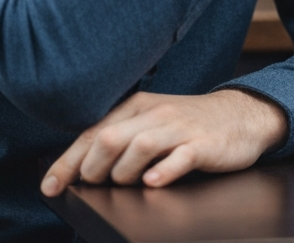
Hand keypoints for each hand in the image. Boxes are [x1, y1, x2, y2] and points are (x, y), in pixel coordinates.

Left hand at [39, 89, 287, 195]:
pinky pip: (180, 157)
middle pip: (110, 140)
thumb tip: (79, 168)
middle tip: (98, 186)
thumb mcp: (152, 122)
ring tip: (129, 184)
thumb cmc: (189, 125)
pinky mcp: (205, 144)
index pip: (93, 133)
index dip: (67, 163)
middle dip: (93, 170)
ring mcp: (182, 128)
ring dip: (124, 174)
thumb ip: (121, 137)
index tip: (50, 188)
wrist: (243, 115)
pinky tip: (154, 182)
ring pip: (140, 147)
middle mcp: (157, 114)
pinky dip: (163, 172)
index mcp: (139, 107)